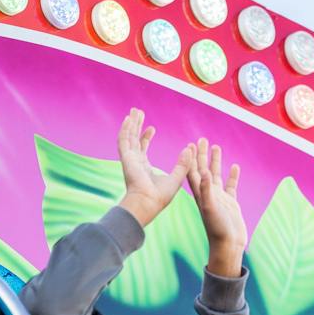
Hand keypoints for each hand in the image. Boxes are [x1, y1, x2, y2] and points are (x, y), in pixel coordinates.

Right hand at [115, 108, 192, 227]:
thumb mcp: (176, 178)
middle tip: (138, 113)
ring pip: (128, 136)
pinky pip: (124, 140)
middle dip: (136, 125)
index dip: (146, 137)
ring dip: (131, 124)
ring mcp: (129, 159)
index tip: (153, 128)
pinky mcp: (126, 158)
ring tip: (134, 111)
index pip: (142, 148)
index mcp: (143, 167)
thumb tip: (190, 150)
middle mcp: (134, 162)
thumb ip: (183, 164)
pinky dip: (125, 129)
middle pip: (134, 138)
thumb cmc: (160, 197)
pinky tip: (128, 119)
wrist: (148, 203)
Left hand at [186, 138, 245, 275]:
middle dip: (202, 154)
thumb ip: (207, 190)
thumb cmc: (217, 229)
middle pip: (203, 169)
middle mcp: (208, 193)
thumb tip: (206, 172)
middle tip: (202, 139)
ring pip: (216, 174)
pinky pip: (231, 185)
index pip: (193, 171)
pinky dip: (232, 175)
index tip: (190, 143)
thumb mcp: (210, 208)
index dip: (190, 157)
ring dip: (215, 161)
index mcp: (200, 193)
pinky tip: (235, 166)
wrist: (228, 244)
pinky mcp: (230, 203)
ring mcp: (219, 197)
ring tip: (216, 146)